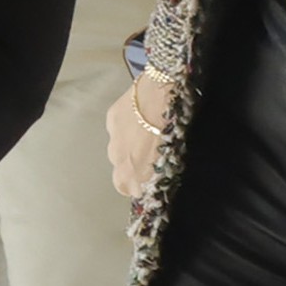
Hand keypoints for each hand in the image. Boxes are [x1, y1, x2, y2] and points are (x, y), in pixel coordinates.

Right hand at [109, 65, 174, 206]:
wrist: (162, 93)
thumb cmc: (175, 126)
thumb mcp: (173, 155)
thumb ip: (160, 171)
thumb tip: (159, 177)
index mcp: (138, 173)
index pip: (133, 193)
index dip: (141, 190)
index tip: (150, 184)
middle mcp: (121, 160)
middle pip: (120, 179)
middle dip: (131, 176)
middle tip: (145, 165)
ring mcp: (114, 139)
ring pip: (116, 154)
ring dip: (127, 152)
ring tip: (143, 139)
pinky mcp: (111, 120)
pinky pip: (116, 133)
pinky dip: (124, 132)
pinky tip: (138, 121)